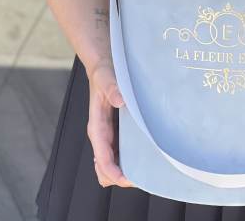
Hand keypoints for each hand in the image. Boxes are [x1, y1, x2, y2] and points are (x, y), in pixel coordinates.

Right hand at [86, 59, 135, 187]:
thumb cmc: (103, 73)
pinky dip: (130, 160)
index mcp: (97, 127)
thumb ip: (111, 87)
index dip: (113, 172)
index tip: (127, 178)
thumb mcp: (106, 77)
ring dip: (126, 170)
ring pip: (113, 165)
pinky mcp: (116, 132)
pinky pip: (121, 154)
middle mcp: (102, 136)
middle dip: (121, 177)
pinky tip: (146, 156)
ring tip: (148, 170)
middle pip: (105, 170)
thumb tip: (119, 100)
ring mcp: (109, 136)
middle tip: (145, 176)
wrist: (103, 66)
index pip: (102, 158)